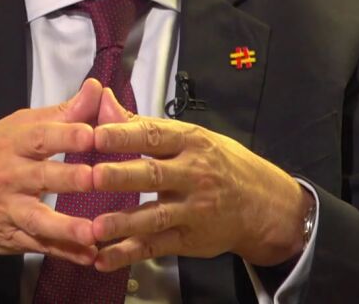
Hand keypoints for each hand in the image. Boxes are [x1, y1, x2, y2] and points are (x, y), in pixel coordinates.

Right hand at [0, 78, 102, 268]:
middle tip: (96, 178)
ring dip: (66, 227)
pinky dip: (64, 252)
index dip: (65, 135)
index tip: (91, 134)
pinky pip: (40, 246)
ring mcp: (10, 210)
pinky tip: (89, 256)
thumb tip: (96, 89)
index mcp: (12, 144)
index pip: (39, 137)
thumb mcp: (15, 127)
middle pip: (42, 177)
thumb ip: (60, 113)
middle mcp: (10, 177)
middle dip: (70, 178)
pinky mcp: (12, 237)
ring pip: (39, 219)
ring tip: (93, 232)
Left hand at [88, 89, 311, 270]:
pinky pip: (156, 247)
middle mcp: (192, 175)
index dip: (125, 135)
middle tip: (93, 176)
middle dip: (122, 176)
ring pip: (155, 216)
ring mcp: (192, 210)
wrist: (265, 205)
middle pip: (153, 175)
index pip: (154, 136)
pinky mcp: (190, 239)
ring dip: (124, 222)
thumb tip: (104, 101)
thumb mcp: (190, 137)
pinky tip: (104, 258)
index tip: (97, 134)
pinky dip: (129, 254)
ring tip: (95, 227)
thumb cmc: (220, 164)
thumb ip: (142, 125)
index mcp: (190, 143)